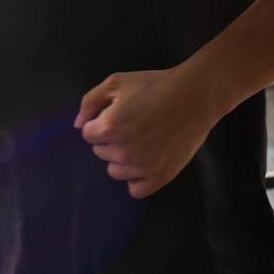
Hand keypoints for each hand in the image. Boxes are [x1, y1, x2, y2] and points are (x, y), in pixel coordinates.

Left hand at [73, 65, 227, 198]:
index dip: (101, 122)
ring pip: (116, 171)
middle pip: (101, 152)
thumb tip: (78, 125)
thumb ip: (90, 102)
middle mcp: (123, 152)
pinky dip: (137, 179)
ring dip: (122, 158)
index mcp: (109, 128)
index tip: (118, 114)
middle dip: (111, 139)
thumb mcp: (116, 82)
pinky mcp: (160, 177)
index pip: (88, 135)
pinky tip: (144, 162)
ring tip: (141, 141)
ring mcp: (142, 167)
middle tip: (133, 124)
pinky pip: (136, 190)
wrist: (194, 96)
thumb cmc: (155, 86)